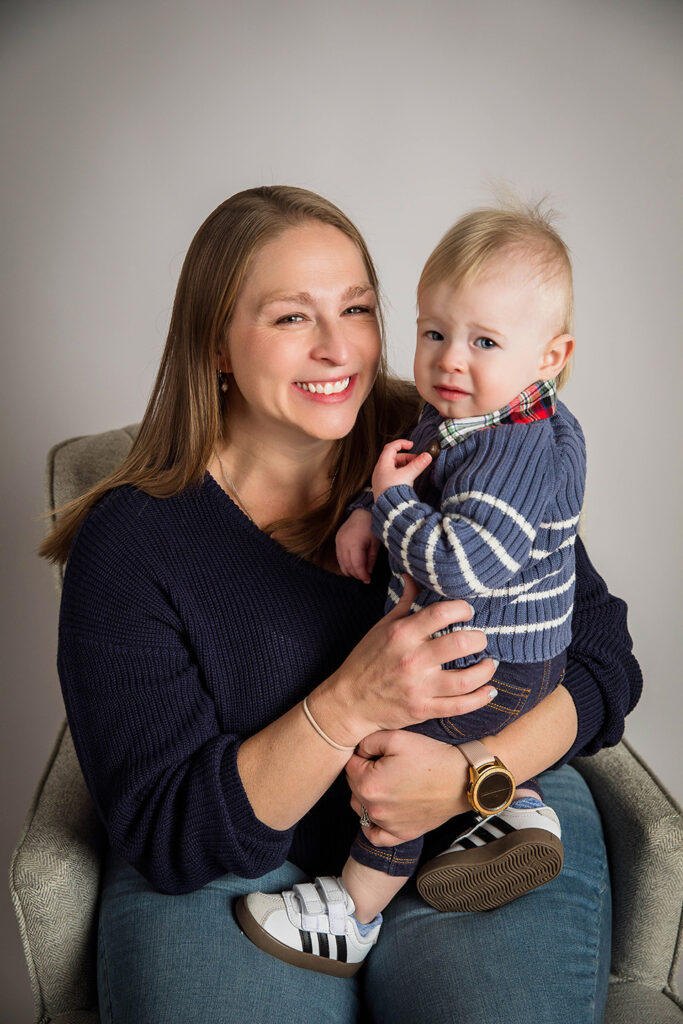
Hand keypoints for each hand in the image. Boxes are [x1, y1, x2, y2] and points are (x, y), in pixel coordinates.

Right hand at [309, 576, 496, 746]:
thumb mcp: (381, 628)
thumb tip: (412, 576)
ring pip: (465, 679)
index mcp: (402, 635)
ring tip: (489, 663)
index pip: (440, 613)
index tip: (468, 610)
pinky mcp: (423, 709)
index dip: (461, 608)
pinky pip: (460, 706)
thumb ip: (403, 603)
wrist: (348, 701)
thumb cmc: (365, 661)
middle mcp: (412, 659)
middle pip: (460, 644)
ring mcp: (419, 687)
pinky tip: (489, 690)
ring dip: (485, 669)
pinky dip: (480, 698)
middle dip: (479, 638)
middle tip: (481, 638)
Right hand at [336, 509, 379, 583]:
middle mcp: (344, 544)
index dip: (362, 575)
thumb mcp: (375, 543)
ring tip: (358, 574)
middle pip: (348, 566)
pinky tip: (352, 566)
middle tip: (364, 578)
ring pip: (341, 563)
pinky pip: (339, 557)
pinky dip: (344, 564)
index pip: (357, 565)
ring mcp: (338, 542)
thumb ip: (371, 558)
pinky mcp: (336, 540)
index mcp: (355, 544)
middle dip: (356, 574)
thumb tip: (369, 572)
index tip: (368, 580)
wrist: (361, 511)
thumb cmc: (371, 526)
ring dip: (349, 571)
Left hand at [346, 729, 469, 845]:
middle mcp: (374, 808)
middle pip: (353, 786)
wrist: (462, 780)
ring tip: (388, 782)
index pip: (350, 764)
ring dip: (367, 794)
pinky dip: (372, 823)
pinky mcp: (400, 834)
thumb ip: (368, 741)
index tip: (378, 752)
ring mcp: (387, 825)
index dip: (363, 754)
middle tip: (386, 764)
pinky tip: (380, 809)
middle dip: (364, 772)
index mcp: (369, 783)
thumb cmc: (432, 757)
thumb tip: (357, 751)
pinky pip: (374, 834)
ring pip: (360, 807)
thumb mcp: (397, 737)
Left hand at [372, 440, 431, 500]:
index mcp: (382, 465)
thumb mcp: (408, 475)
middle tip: (418, 461)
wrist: (389, 509)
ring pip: (394, 467)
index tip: (412, 445)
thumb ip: (418, 464)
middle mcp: (380, 471)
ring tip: (415, 470)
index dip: (402, 443)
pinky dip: (402, 473)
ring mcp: (381, 479)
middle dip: (407, 457)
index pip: (391, 447)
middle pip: (393, 457)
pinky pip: (393, 475)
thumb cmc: (394, 492)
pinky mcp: (384, 487)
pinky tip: (409, 478)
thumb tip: (427, 456)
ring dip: (405, 465)